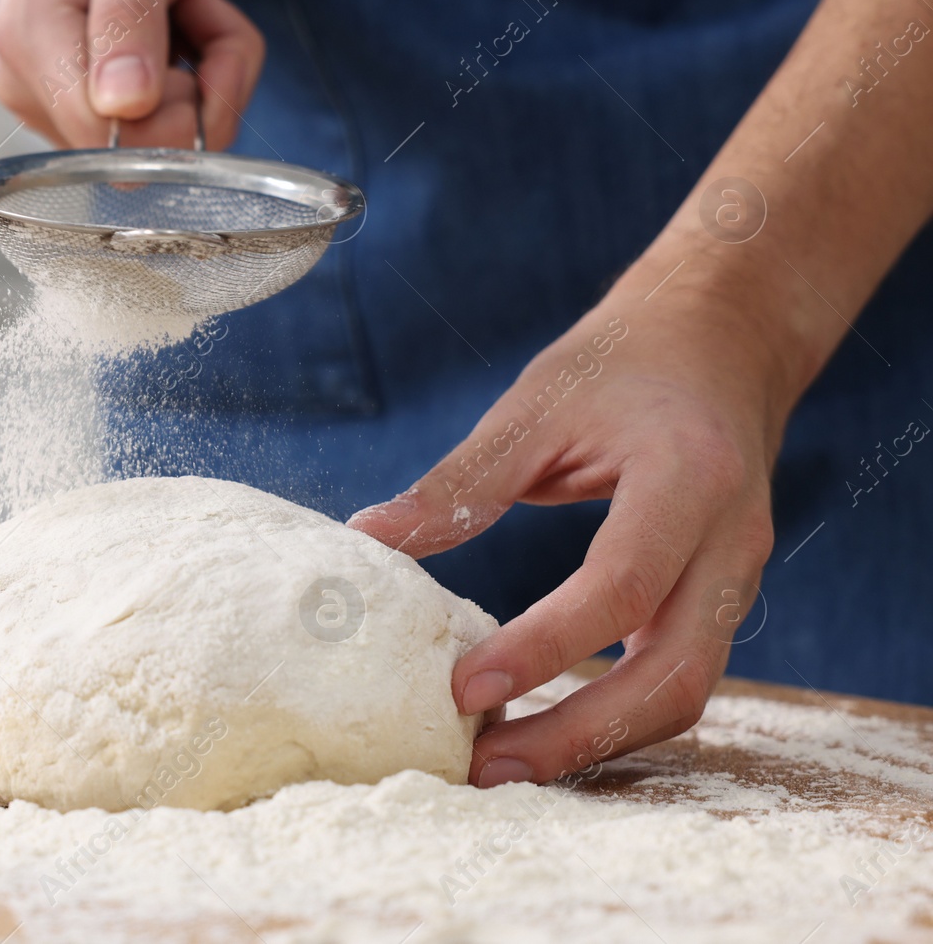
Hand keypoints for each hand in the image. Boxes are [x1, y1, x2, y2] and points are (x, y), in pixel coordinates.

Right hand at [0, 0, 263, 148]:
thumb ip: (129, 17)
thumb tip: (121, 105)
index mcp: (31, 37)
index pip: (107, 137)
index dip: (176, 110)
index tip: (197, 33)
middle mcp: (28, 79)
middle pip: (138, 150)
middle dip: (201, 90)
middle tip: (199, 10)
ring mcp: (52, 98)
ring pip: (159, 142)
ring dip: (205, 80)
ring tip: (186, 7)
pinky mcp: (82, 106)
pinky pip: (160, 128)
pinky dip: (197, 80)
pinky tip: (179, 26)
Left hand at [349, 291, 785, 786]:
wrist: (723, 339)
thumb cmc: (624, 361)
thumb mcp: (536, 405)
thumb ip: (459, 482)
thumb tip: (366, 540)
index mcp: (686, 477)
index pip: (620, 586)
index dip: (543, 647)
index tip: (464, 689)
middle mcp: (731, 540)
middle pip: (674, 675)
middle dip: (579, 734)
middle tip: (484, 765)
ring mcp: (738, 576)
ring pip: (685, 693)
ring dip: (599, 741)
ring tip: (506, 764)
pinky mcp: (721, 597)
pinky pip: (679, 676)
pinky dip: (618, 716)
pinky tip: (549, 727)